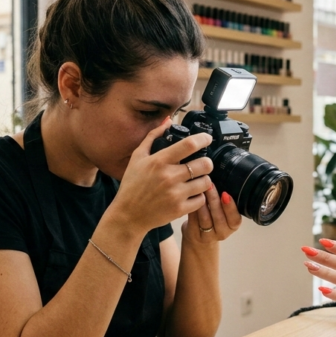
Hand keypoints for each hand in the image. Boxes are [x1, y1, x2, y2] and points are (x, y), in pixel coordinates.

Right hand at [111, 118, 214, 233]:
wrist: (128, 215)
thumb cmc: (132, 186)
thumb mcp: (137, 157)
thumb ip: (152, 137)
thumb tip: (167, 121)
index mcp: (159, 161)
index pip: (189, 145)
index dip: (203, 139)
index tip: (208, 139)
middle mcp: (169, 176)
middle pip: (205, 164)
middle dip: (207, 163)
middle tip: (202, 164)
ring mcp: (176, 194)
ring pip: (206, 182)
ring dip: (203, 180)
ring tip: (196, 180)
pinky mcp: (180, 209)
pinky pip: (201, 199)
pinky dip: (199, 196)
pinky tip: (191, 194)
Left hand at [181, 188, 242, 244]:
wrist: (199, 238)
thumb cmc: (212, 219)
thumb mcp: (222, 212)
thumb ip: (223, 200)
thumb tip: (221, 178)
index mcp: (232, 225)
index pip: (235, 218)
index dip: (230, 207)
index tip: (225, 194)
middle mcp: (222, 233)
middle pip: (219, 217)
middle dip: (214, 200)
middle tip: (209, 185)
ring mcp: (208, 236)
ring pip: (205, 219)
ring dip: (202, 203)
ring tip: (199, 189)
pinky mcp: (194, 235)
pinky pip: (193, 220)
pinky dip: (192, 207)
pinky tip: (190, 197)